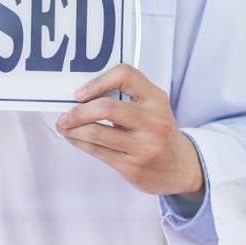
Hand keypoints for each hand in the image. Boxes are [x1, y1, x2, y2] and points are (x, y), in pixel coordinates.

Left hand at [57, 64, 202, 197]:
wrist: (180, 168)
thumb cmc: (158, 132)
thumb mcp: (153, 106)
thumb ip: (126, 95)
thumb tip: (82, 94)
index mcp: (156, 99)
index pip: (125, 76)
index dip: (98, 82)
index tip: (81, 93)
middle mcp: (153, 121)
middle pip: (106, 108)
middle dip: (78, 111)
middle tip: (66, 114)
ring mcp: (144, 146)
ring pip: (96, 133)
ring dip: (73, 129)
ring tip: (65, 126)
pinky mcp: (133, 166)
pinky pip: (97, 152)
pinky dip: (79, 143)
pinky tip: (75, 139)